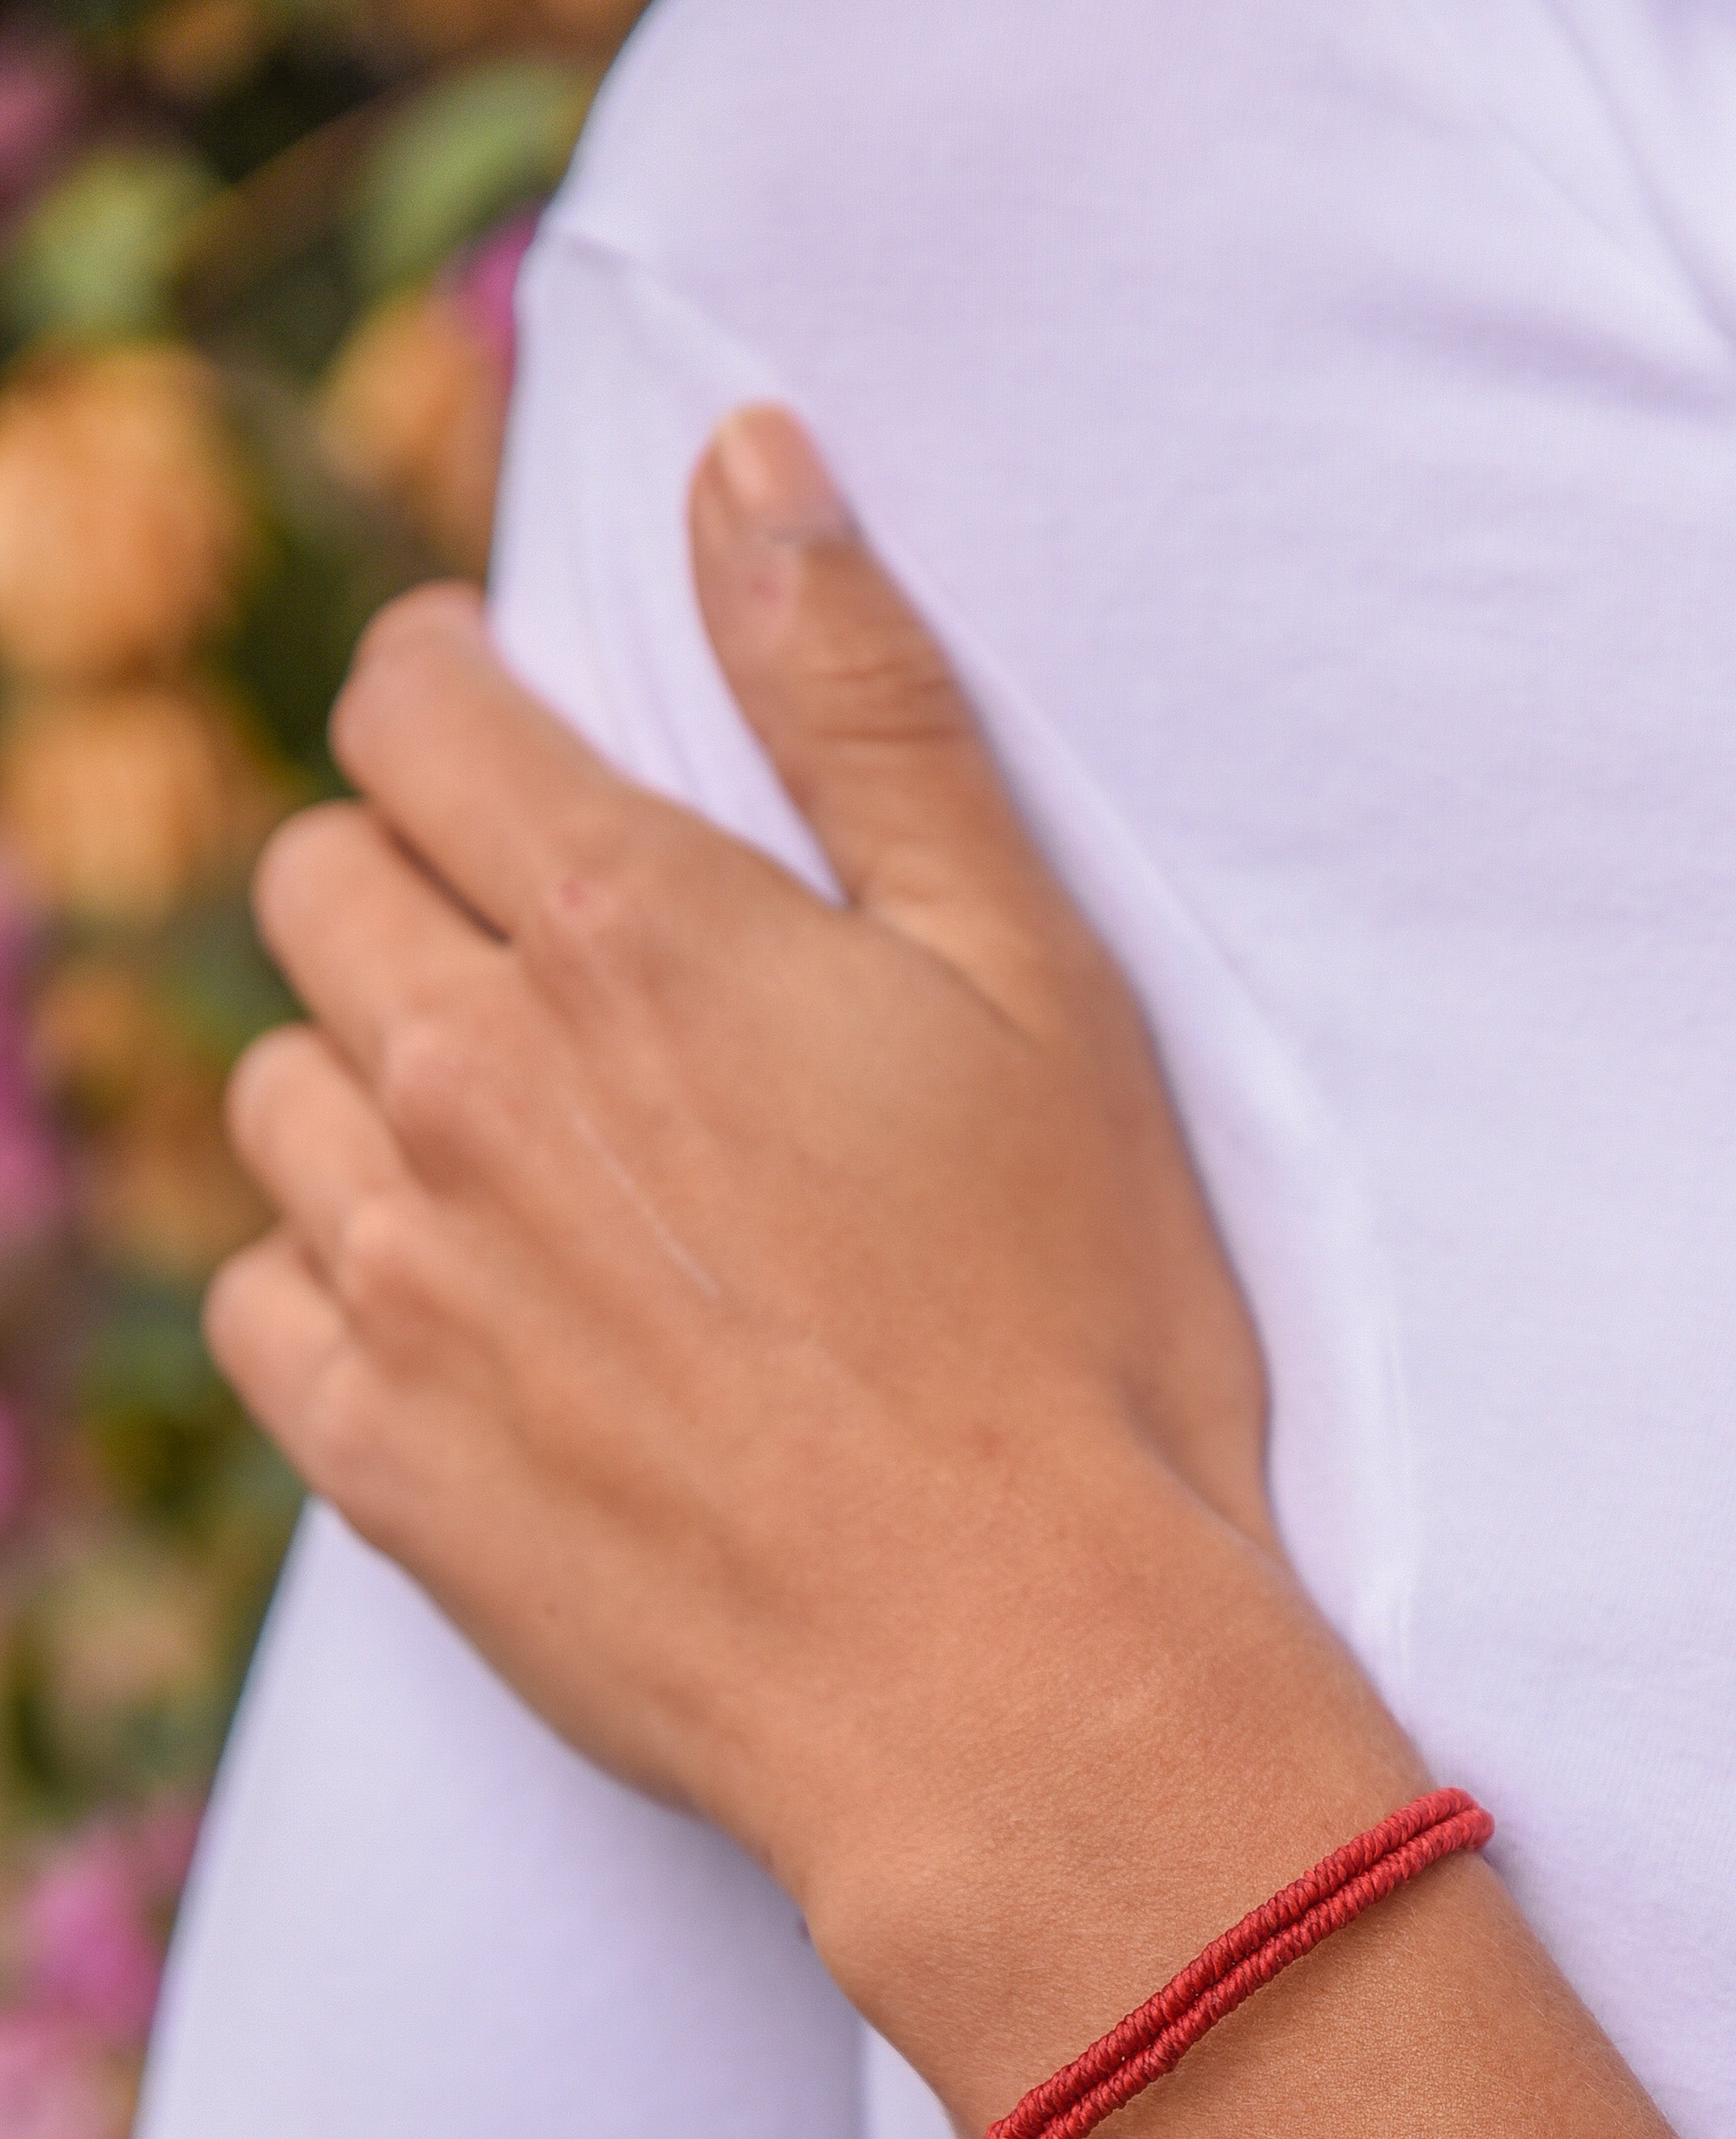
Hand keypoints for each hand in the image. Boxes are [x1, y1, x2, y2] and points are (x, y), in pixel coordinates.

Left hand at [213, 412, 1410, 2092]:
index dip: (453, 699)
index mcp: (627, 929)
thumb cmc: (1074, 1333)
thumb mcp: (1031, 978)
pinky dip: (335, 1275)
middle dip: (411, 883)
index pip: (410, 702)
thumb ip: (866, 706)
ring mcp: (403, 1277)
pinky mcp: (380, 1457)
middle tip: (560, 980)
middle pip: (314, 883)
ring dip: (370, 1085)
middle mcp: (466, 1077)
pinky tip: (476, 1314)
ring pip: (275, 1091)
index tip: (515, 751)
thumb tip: (746, 462)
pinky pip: (258, 1296)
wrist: (1019, 1675)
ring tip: (537, 1167)